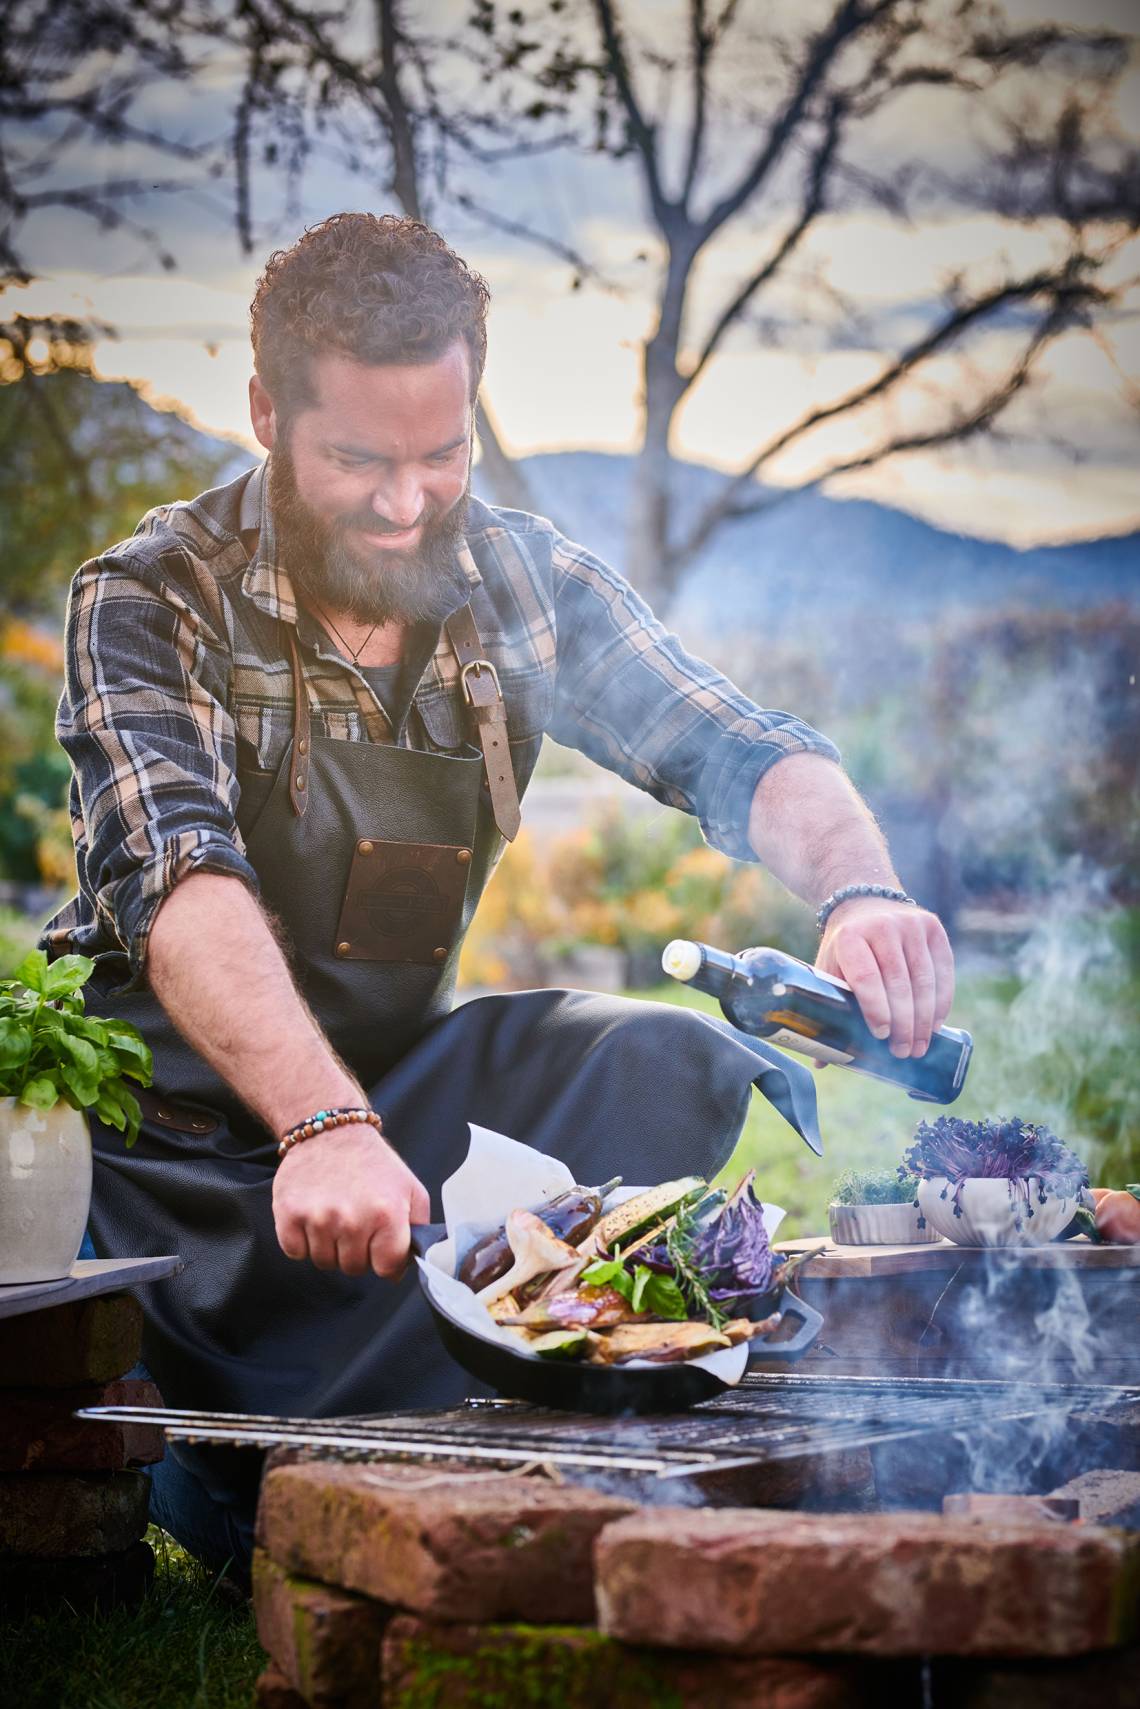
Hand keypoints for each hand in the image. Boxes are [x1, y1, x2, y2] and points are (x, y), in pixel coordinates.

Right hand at [272, 1123, 430, 1278]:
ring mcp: (318, 1218)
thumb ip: (418, 1229)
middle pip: (353, 1268)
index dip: (385, 1260)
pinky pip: (296, 1251)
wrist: (332, 1132)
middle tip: (356, 1222)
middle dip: (357, 1251)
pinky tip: (313, 1216)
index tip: (380, 1245)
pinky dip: (302, 1240)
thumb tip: (404, 1267)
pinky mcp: (289, 1214)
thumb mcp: (411, 1189)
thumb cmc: (373, 1163)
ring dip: (330, 1246)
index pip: (386, 1268)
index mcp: (387, 1215)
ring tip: (335, 1215)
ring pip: (324, 1262)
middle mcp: (352, 1220)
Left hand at [816, 898, 954, 1058]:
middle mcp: (882, 926)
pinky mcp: (933, 927)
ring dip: (924, 1020)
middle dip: (903, 1024)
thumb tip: (822, 1061)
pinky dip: (941, 1002)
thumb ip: (826, 1006)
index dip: (876, 1010)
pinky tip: (935, 1025)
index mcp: (850, 937)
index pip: (866, 978)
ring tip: (919, 1046)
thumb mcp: (829, 966)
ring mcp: (911, 924)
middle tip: (902, 1052)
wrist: (864, 901)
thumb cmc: (845, 947)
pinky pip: (943, 971)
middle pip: (899, 984)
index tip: (880, 1036)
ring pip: (924, 981)